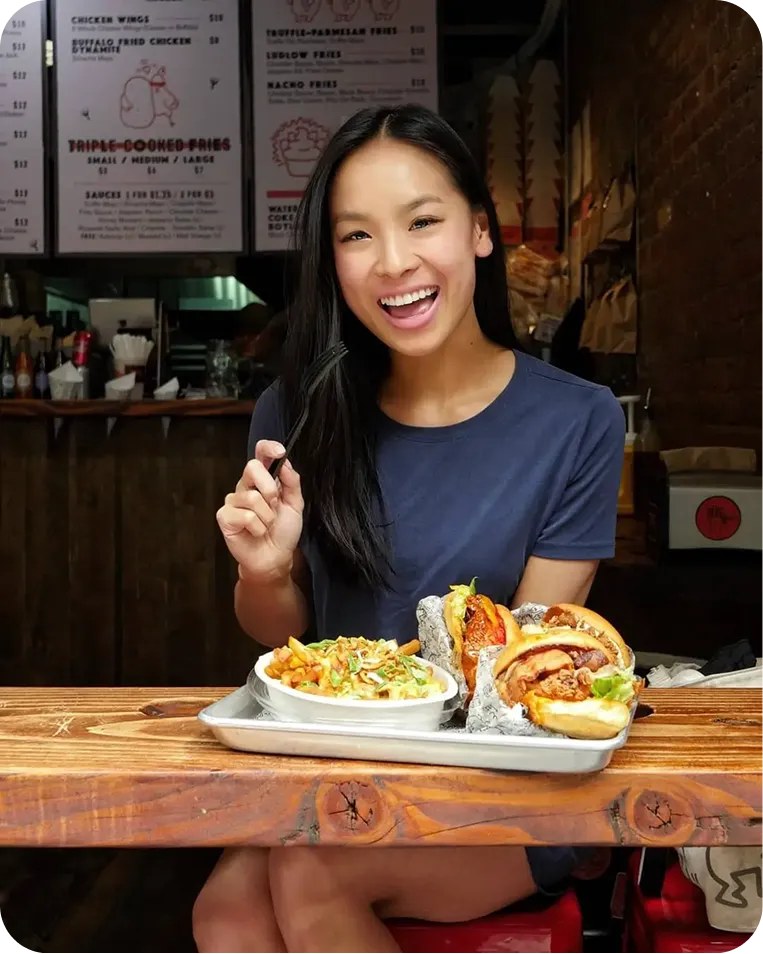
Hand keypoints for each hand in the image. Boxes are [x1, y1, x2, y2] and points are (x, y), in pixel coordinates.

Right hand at [216, 440, 303, 582]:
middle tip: (275, 505)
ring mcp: (233, 501)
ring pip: (252, 497)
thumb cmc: (283, 531)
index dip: (267, 448)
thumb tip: (285, 463)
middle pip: (252, 468)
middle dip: (269, 488)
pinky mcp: (225, 517)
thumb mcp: (295, 505)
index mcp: (263, 480)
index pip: (260, 455)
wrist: (275, 557)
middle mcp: (246, 487)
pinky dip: (257, 527)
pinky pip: (245, 515)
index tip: (279, 451)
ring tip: (266, 525)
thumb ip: (292, 482)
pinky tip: (255, 532)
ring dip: (267, 516)